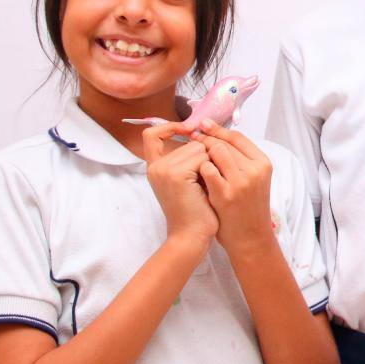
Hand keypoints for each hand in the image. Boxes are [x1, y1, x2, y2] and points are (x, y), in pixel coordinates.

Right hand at [142, 122, 216, 245]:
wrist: (191, 236)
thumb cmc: (196, 210)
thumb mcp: (189, 180)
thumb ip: (187, 159)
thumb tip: (204, 131)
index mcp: (155, 167)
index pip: (152, 134)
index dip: (170, 127)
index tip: (190, 130)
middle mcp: (156, 166)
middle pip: (191, 141)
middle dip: (206, 156)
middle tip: (204, 182)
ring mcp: (164, 169)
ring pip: (199, 147)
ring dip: (211, 163)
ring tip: (205, 186)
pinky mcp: (176, 175)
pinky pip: (203, 157)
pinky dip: (212, 170)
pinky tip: (207, 188)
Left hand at [192, 120, 274, 254]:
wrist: (249, 237)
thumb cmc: (247, 207)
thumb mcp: (252, 179)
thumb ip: (240, 159)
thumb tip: (217, 136)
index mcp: (263, 163)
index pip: (238, 137)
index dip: (218, 130)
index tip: (203, 125)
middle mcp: (255, 169)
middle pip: (225, 142)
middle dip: (206, 138)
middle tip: (193, 136)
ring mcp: (241, 181)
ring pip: (216, 152)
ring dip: (202, 152)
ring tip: (193, 155)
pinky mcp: (226, 193)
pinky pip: (208, 169)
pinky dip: (200, 168)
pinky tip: (195, 174)